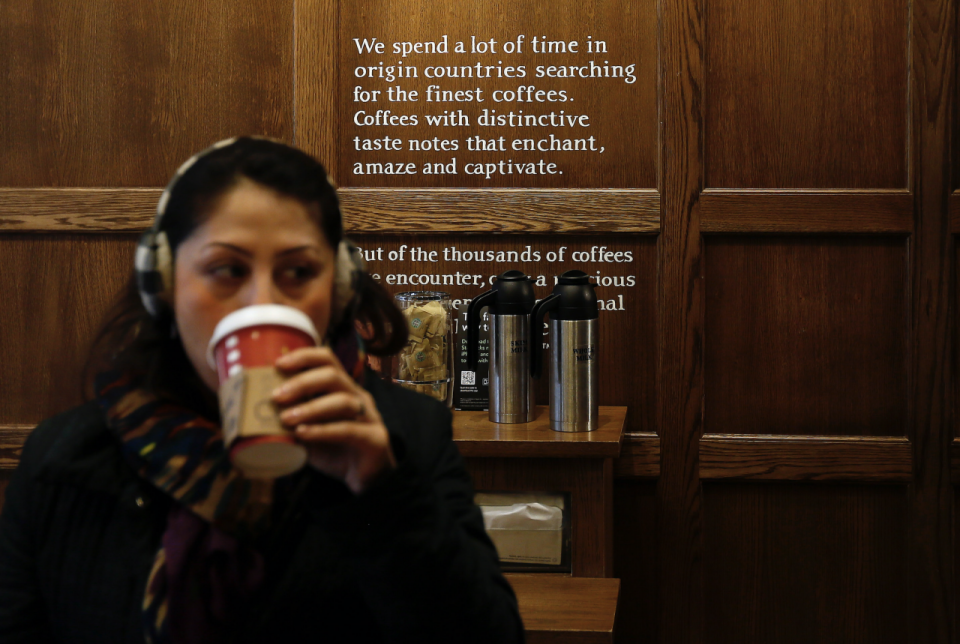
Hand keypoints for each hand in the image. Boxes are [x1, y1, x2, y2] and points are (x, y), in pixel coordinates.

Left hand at [271, 347, 395, 493]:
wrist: (364, 479)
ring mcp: (369, 416)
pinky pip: (348, 429)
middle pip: (333, 375)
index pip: (327, 360)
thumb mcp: (308, 430)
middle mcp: (357, 397)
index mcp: (342, 388)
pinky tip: (303, 434)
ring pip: (343, 401)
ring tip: (286, 419)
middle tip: (276, 396)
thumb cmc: (334, 449)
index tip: (278, 364)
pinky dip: (323, 430)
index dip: (304, 356)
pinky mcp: (374, 438)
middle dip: (302, 382)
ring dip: (311, 408)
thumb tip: (253, 411)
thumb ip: (290, 418)